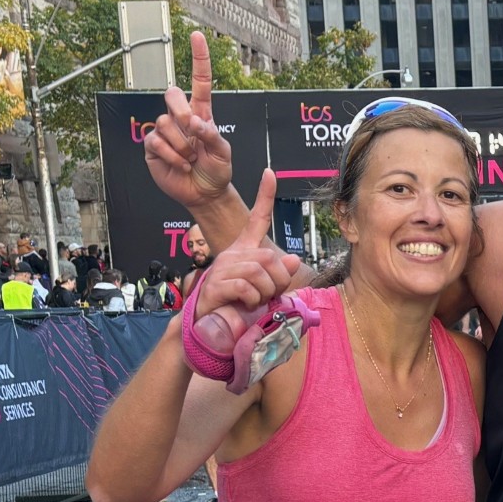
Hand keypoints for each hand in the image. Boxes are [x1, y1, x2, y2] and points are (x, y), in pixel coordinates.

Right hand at [144, 32, 234, 209]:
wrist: (205, 193)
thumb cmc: (217, 171)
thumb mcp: (224, 153)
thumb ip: (213, 135)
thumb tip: (195, 122)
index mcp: (202, 113)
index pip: (200, 81)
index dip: (199, 59)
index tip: (197, 36)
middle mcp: (181, 118)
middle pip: (172, 94)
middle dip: (182, 111)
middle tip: (193, 131)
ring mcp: (166, 131)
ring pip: (165, 122)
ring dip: (182, 145)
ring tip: (191, 158)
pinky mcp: (153, 147)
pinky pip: (156, 142)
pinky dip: (172, 156)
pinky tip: (181, 164)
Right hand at [192, 170, 301, 354]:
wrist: (208, 328)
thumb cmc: (237, 309)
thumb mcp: (264, 292)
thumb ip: (279, 276)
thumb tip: (294, 259)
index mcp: (244, 252)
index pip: (256, 219)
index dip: (264, 197)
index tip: (270, 173)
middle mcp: (232, 255)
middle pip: (270, 257)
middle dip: (279, 281)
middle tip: (269, 295)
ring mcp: (222, 268)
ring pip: (260, 272)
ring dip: (266, 293)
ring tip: (255, 302)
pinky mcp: (216, 284)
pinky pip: (247, 286)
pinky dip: (253, 299)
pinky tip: (245, 305)